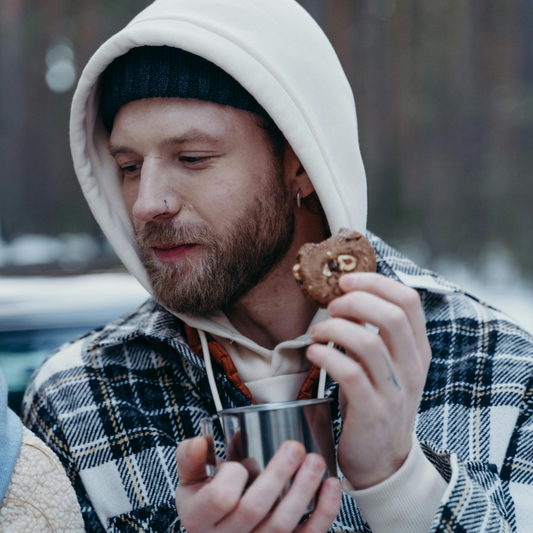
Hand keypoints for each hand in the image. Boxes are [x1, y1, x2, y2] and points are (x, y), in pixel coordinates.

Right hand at [175, 436, 341, 532]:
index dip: (232, 476)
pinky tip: (331, 485)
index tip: (239, 461)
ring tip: (315, 461)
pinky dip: (324, 513)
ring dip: (304, 491)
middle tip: (295, 447)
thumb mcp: (189, 481)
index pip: (219, 497)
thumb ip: (190, 458)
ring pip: (283, 526)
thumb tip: (199, 442)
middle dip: (278, 475)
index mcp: (200, 517)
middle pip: (255, 509)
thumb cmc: (206, 502)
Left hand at [307, 273, 431, 489]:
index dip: (375, 282)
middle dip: (354, 301)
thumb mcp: (382, 364)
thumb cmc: (376, 401)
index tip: (346, 280)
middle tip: (331, 305)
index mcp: (417, 350)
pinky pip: (350, 374)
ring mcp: (395, 391)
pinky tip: (314, 353)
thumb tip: (345, 297)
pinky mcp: (373, 413)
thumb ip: (371, 332)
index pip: (409, 301)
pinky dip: (326, 356)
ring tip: (317, 332)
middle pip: (392, 316)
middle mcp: (412, 368)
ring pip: (369, 343)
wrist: (383, 460)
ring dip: (335, 328)